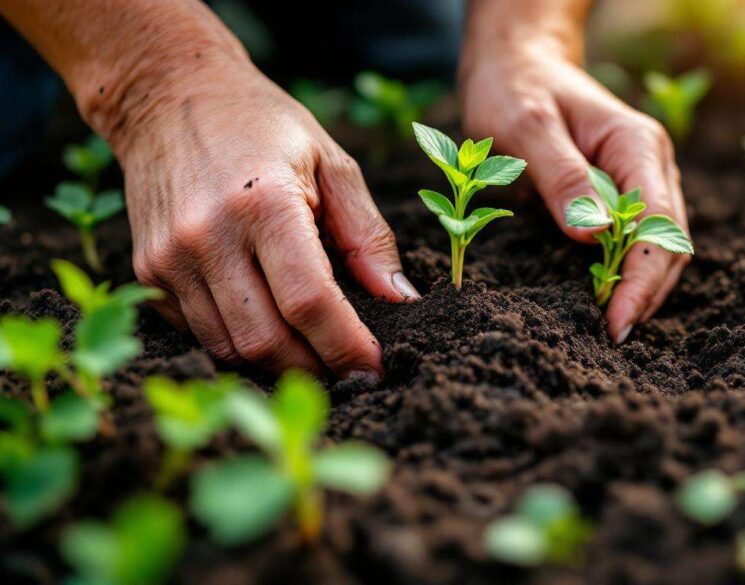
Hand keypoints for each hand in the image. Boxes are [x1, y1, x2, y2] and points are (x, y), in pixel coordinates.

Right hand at [112, 60, 417, 379]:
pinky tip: (265, 322)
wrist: (168, 95)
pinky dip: (238, 342)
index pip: (310, 302)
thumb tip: (402, 299)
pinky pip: (199, 334)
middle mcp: (209, 235)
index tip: (375, 368)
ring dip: (278, 365)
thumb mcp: (332, 163)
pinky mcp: (148, 271)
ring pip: (230, 349)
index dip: (347, 347)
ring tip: (312, 353)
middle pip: (268, 341)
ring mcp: (170, 258)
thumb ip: (368, 235)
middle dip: (316, 369)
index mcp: (264, 203)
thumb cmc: (263, 126)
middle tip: (348, 370)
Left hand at [460, 42, 690, 343]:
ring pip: (661, 246)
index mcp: (636, 145)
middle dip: (647, 292)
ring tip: (613, 326)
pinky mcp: (623, 193)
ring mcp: (641, 179)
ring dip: (643, 287)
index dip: (643, 279)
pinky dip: (629, 272)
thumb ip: (562, 178)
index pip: (658, 225)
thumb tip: (595, 235)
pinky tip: (607, 298)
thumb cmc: (516, 90)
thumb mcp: (526, 128)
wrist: (517, 64)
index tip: (616, 321)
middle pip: (670, 243)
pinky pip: (638, 240)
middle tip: (613, 336)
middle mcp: (650, 164)